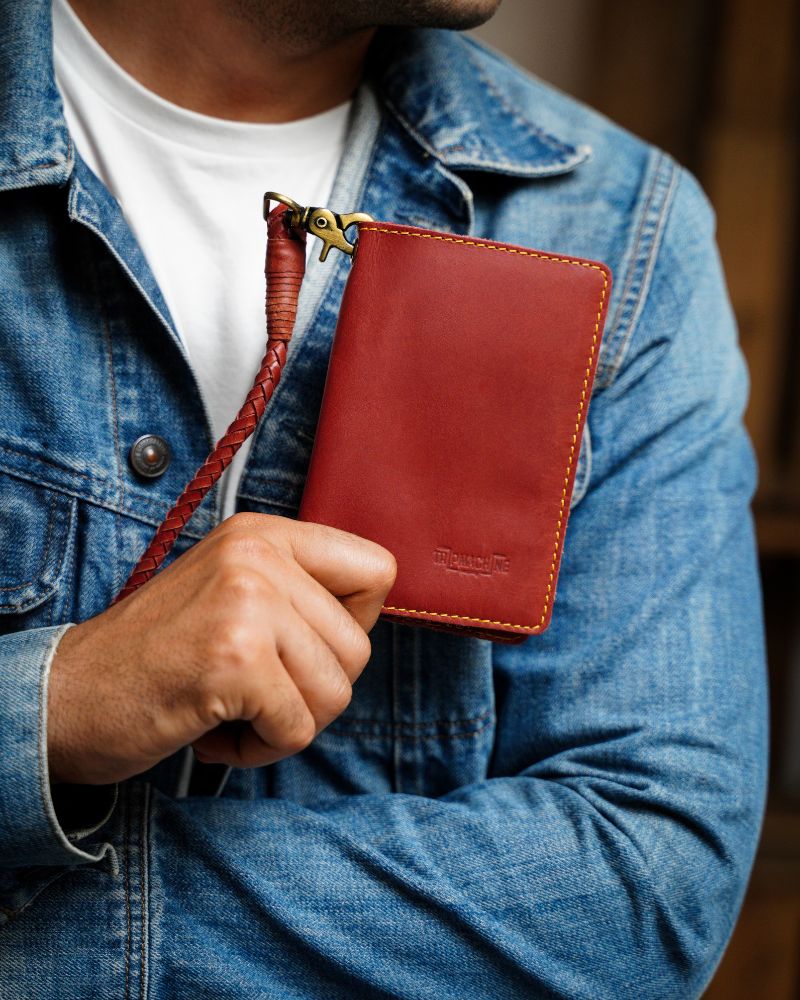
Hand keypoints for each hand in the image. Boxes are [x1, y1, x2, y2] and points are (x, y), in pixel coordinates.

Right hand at [47, 513, 396, 785]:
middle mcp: (258, 555)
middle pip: (358, 648)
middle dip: (312, 692)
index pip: (376, 569)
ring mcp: (247, 602)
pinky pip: (297, 729)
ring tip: (231, 712)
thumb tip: (369, 622)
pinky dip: (260, 750)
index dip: (354, 626)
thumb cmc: (153, 657)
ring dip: (288, 724)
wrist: (65, 697)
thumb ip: (296, 594)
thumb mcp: (229, 592)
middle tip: (252, 694)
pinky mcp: (235, 659)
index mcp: (263, 534)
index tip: (301, 648)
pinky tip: (212, 732)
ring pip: (336, 692)